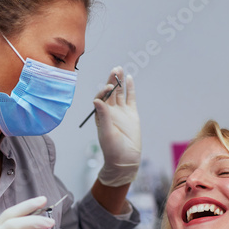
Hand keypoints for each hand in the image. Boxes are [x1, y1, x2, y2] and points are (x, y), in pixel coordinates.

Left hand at [94, 67, 140, 187]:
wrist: (125, 159)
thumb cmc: (112, 149)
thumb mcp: (106, 132)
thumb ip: (103, 116)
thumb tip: (96, 100)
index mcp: (100, 115)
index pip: (100, 98)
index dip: (104, 91)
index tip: (109, 88)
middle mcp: (110, 111)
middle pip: (110, 92)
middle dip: (111, 81)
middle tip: (114, 70)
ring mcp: (121, 112)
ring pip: (119, 93)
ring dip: (119, 82)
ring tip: (119, 70)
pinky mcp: (131, 114)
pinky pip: (130, 98)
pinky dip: (130, 88)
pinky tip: (129, 78)